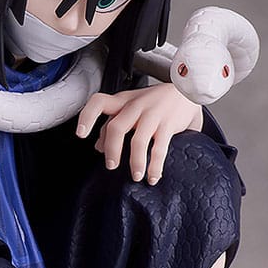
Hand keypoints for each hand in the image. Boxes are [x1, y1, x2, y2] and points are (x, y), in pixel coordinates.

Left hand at [75, 83, 202, 183]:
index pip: (98, 103)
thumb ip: (114, 124)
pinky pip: (160, 148)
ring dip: (135, 161)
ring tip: (135, 177)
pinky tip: (153, 176)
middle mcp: (135, 106)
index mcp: (122, 101)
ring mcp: (153, 114)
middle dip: (111, 150)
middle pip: (116, 127)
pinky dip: (155, 165)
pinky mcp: (169, 124)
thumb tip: (98, 146)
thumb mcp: (131, 108)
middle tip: (111, 166)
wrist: (186, 90)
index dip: (87, 118)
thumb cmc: (154, 102)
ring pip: (138, 140)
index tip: (81, 135)